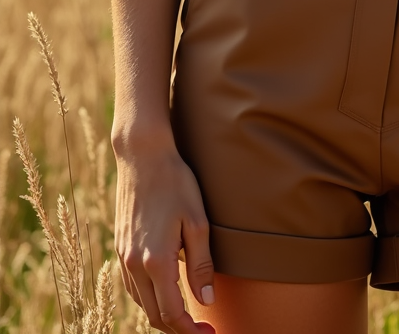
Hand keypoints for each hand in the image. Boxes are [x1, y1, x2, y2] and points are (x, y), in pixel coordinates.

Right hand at [114, 134, 215, 332]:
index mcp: (155, 262)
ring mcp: (124, 256)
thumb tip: (205, 301)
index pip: (173, 313)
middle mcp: (134, 264)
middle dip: (177, 328)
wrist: (143, 156)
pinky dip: (148, 297)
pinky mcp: (120, 246)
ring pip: (141, 302)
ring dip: (162, 314)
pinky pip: (132, 286)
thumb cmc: (175, 183)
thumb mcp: (197, 222)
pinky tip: (163, 292)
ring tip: (186, 315)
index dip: (191, 331)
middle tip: (201, 329)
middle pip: (154, 314)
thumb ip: (200, 265)